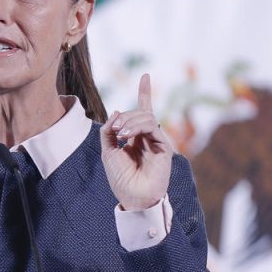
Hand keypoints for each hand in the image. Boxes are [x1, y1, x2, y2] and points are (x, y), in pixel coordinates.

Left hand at [100, 72, 173, 210]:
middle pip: (139, 112)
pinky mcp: (164, 146)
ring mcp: (157, 140)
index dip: (145, 92)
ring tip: (120, 134)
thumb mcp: (107, 151)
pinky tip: (126, 136)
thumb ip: (109, 131)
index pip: (142, 111)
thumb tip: (117, 111)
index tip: (146, 76)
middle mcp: (147, 137)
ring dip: (130, 121)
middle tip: (116, 130)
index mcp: (135, 137)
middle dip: (126, 116)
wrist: (133, 196)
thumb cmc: (120, 178)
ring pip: (146, 117)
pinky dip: (137, 126)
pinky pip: (152, 126)